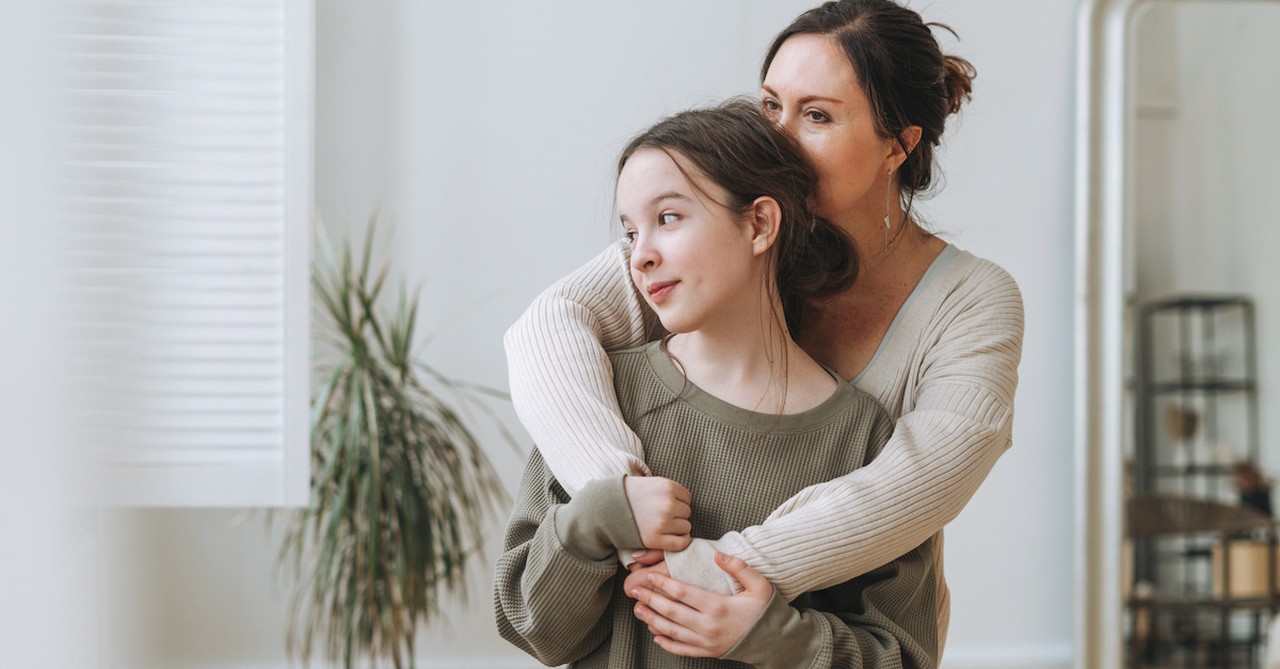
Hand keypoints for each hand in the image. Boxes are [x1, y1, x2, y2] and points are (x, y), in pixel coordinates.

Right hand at [623, 476, 692, 550]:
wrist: (606, 508)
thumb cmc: (629, 495)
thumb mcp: (651, 483)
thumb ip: (670, 491)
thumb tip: (686, 504)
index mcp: (667, 487)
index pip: (687, 498)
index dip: (677, 502)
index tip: (664, 504)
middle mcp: (668, 504)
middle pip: (686, 512)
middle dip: (676, 514)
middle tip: (659, 515)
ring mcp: (663, 523)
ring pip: (686, 527)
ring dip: (676, 528)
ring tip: (660, 524)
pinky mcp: (656, 539)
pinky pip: (681, 542)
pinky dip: (680, 541)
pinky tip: (670, 538)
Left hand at [629, 552, 772, 657]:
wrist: (775, 641)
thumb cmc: (766, 610)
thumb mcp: (760, 585)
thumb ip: (740, 567)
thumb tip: (718, 555)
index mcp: (718, 606)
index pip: (683, 593)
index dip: (664, 584)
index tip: (650, 576)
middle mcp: (709, 626)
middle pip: (672, 612)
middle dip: (650, 600)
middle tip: (635, 590)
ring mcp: (707, 642)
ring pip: (672, 631)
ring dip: (652, 620)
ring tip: (638, 609)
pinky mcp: (708, 652)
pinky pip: (681, 649)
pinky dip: (666, 643)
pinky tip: (655, 634)